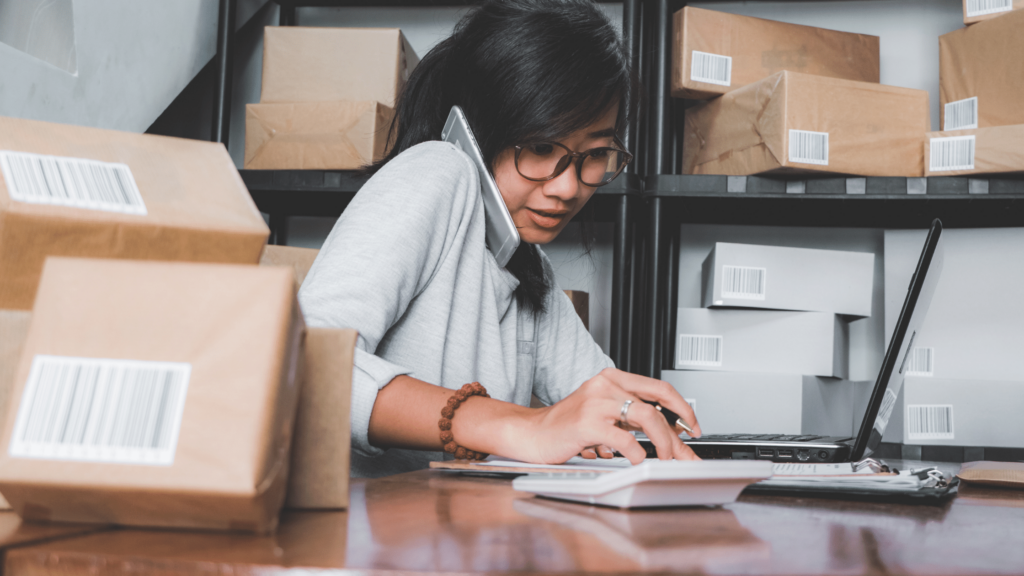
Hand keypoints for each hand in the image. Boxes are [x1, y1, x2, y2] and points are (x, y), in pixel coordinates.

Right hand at [513, 368, 702, 464]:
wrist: (531, 433)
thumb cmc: (567, 426)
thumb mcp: (602, 414)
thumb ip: (630, 419)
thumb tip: (668, 436)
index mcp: (612, 379)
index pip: (659, 387)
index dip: (682, 407)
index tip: (692, 426)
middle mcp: (605, 385)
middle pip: (657, 403)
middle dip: (677, 433)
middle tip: (685, 452)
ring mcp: (596, 402)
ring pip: (647, 417)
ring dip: (663, 442)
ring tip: (664, 458)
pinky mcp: (587, 424)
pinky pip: (624, 439)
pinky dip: (637, 454)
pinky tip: (636, 460)